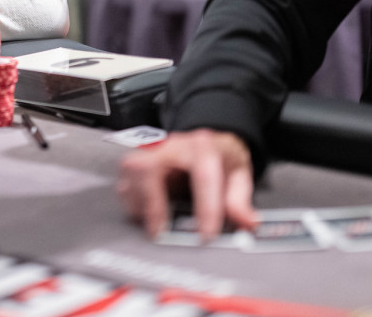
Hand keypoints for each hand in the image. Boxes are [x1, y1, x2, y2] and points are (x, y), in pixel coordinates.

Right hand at [116, 128, 257, 240]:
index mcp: (203, 146)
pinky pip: (124, 183)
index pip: (202, 175)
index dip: (205, 208)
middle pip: (150, 168)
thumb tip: (247, 224)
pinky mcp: (135, 162)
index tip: (206, 235)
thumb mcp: (238, 171)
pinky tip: (145, 216)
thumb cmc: (220, 155)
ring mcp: (149, 151)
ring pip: (131, 175)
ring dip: (140, 205)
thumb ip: (240, 198)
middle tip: (161, 233)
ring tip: (154, 227)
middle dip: (153, 203)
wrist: (204, 137)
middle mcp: (171, 145)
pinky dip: (132, 203)